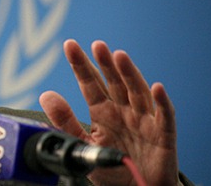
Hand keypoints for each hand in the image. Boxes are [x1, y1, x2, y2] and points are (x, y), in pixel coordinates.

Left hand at [39, 39, 178, 185]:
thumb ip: (65, 121)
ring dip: (129, 74)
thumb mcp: (82, 144)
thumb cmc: (111, 166)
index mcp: (102, 111)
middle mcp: (123, 110)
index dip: (80, 66)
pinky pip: (164, 117)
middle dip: (105, 63)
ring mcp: (143, 120)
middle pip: (114, 82)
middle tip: (96, 45)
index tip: (69, 45)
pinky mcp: (162, 134)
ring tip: (119, 56)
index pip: (89, 84)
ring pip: (137, 92)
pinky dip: (161, 102)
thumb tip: (46, 95)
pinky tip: (156, 88)